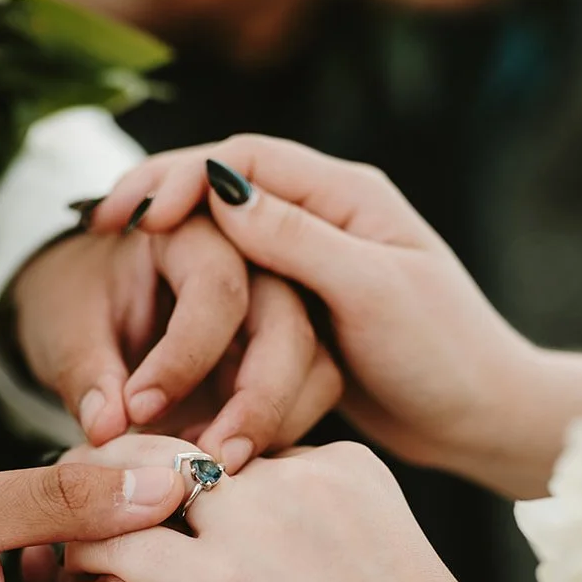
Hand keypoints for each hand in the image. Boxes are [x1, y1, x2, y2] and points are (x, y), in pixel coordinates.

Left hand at [12, 217, 341, 472]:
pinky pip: (309, 397)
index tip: (137, 411)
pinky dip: (277, 435)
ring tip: (213, 469)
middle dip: (256, 402)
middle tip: (211, 462)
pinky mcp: (286, 359)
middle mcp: (254, 262)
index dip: (184, 356)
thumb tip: (106, 431)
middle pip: (289, 324)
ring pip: (314, 365)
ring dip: (273, 425)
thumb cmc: (79, 301)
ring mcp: (278, 311)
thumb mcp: (66, 327)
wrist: (94, 308)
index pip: (216, 288)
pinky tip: (225, 461)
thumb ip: (86, 374)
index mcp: (191, 232)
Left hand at [63, 436, 509, 581]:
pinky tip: (68, 578)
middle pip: (185, 452)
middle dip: (132, 477)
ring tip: (63, 537)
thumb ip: (338, 552)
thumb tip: (298, 580)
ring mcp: (258, 524)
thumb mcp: (395, 578)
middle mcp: (298, 476)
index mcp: (347, 467)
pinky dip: (84, 558)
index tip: (176, 521)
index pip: (248, 454)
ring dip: (93, 506)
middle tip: (91, 510)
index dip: (202, 490)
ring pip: (139, 483)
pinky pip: (121, 548)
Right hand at [89, 137, 581, 498]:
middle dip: (162, 206)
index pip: (244, 159)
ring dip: (173, 259)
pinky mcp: (303, 321)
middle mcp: (325, 223)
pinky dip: (196, 310)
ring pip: (224, 251)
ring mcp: (312, 272)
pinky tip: (158, 321)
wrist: (480, 422)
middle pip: (224, 196)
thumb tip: (219, 191)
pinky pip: (237, 303)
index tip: (130, 210)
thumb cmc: (443, 354)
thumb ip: (298, 240)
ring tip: (118, 270)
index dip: (179, 174)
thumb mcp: (371, 291)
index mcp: (347, 197)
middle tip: (102, 227)